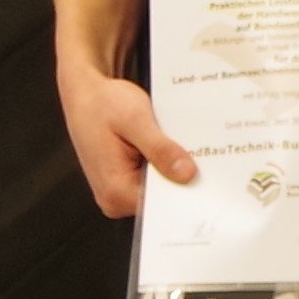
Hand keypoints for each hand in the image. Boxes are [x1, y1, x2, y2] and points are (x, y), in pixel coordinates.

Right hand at [59, 60, 195, 218]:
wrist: (85, 93)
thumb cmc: (102, 103)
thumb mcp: (135, 119)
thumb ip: (159, 148)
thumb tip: (186, 174)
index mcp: (115, 191)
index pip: (164, 206)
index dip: (190, 193)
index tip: (212, 182)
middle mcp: (115, 199)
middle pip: (164, 199)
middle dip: (185, 179)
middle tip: (208, 157)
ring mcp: (119, 192)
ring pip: (161, 188)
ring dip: (176, 168)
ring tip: (189, 147)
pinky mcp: (126, 181)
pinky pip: (155, 179)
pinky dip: (166, 163)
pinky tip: (174, 147)